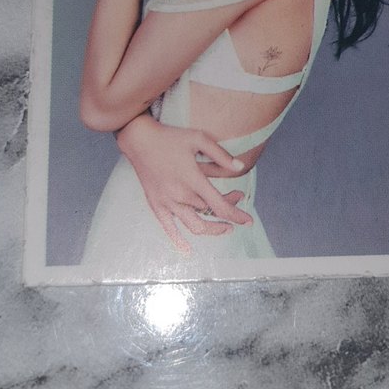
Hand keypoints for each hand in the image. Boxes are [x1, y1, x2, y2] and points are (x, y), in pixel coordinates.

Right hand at [116, 115, 251, 254]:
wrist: (139, 139)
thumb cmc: (171, 137)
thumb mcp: (199, 138)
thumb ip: (221, 154)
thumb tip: (241, 168)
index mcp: (193, 180)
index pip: (220, 206)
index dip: (237, 216)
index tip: (248, 221)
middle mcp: (180, 195)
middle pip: (210, 212)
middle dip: (227, 210)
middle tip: (236, 198)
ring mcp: (167, 202)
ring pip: (194, 225)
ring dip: (212, 230)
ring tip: (223, 227)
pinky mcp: (156, 205)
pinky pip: (168, 229)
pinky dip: (179, 242)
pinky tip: (188, 251)